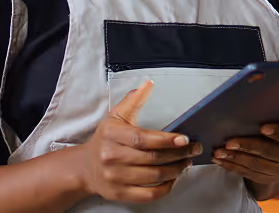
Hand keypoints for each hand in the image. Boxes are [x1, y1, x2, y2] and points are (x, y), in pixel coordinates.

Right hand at [77, 81, 202, 203]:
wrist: (85, 167)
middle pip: (152, 158)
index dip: (165, 139)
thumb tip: (148, 84)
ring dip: (175, 170)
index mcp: (112, 135)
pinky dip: (165, 188)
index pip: (143, 138)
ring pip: (153, 176)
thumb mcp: (115, 116)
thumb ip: (134, 99)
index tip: (184, 138)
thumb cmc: (105, 139)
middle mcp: (112, 157)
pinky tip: (173, 178)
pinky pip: (148, 195)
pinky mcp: (120, 194)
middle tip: (194, 148)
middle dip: (178, 154)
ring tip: (187, 161)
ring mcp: (115, 178)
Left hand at [211, 123, 278, 200]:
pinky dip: (233, 166)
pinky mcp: (268, 180)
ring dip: (235, 158)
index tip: (264, 127)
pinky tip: (221, 160)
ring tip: (220, 151)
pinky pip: (249, 174)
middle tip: (230, 141)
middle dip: (248, 146)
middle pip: (270, 153)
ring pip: (256, 166)